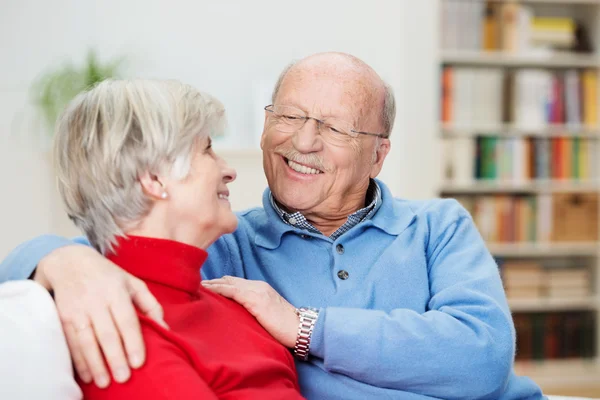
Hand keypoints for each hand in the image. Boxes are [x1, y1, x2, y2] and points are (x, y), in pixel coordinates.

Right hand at [36, 245, 166, 387]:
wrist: (70, 262)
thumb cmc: (108, 276)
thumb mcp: (133, 283)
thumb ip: (151, 305)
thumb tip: (165, 329)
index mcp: (117, 291)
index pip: (127, 319)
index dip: (133, 342)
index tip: (139, 363)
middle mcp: (96, 300)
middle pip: (107, 333)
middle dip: (115, 358)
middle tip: (124, 378)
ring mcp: (78, 309)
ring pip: (87, 340)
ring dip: (95, 364)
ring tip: (104, 382)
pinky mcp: (63, 316)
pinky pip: (71, 342)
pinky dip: (78, 360)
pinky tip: (87, 375)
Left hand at [201, 276, 298, 347]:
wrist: (300, 329)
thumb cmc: (285, 327)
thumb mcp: (266, 315)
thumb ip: (253, 310)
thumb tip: (236, 316)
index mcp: (260, 288)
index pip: (235, 282)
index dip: (219, 284)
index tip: (204, 287)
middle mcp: (257, 286)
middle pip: (229, 280)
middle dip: (212, 282)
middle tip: (195, 285)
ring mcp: (257, 291)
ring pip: (228, 283)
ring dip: (211, 284)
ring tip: (196, 286)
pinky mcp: (255, 300)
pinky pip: (231, 291)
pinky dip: (217, 289)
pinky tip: (206, 291)